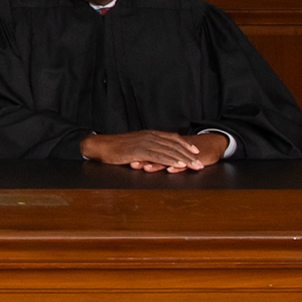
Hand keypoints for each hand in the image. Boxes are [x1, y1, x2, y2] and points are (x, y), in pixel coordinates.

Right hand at [81, 129, 226, 170]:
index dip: (185, 144)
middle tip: (200, 163)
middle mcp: (149, 136)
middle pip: (174, 145)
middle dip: (189, 154)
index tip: (196, 151)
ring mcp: (145, 142)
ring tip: (195, 166)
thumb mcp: (134, 146)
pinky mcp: (139, 150)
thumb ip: (146, 148)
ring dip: (184, 159)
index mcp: (149, 134)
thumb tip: (154, 155)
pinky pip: (159, 156)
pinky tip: (179, 165)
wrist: (100, 146)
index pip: (172, 138)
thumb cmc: (115, 148)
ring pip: (169, 151)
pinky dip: (171, 161)